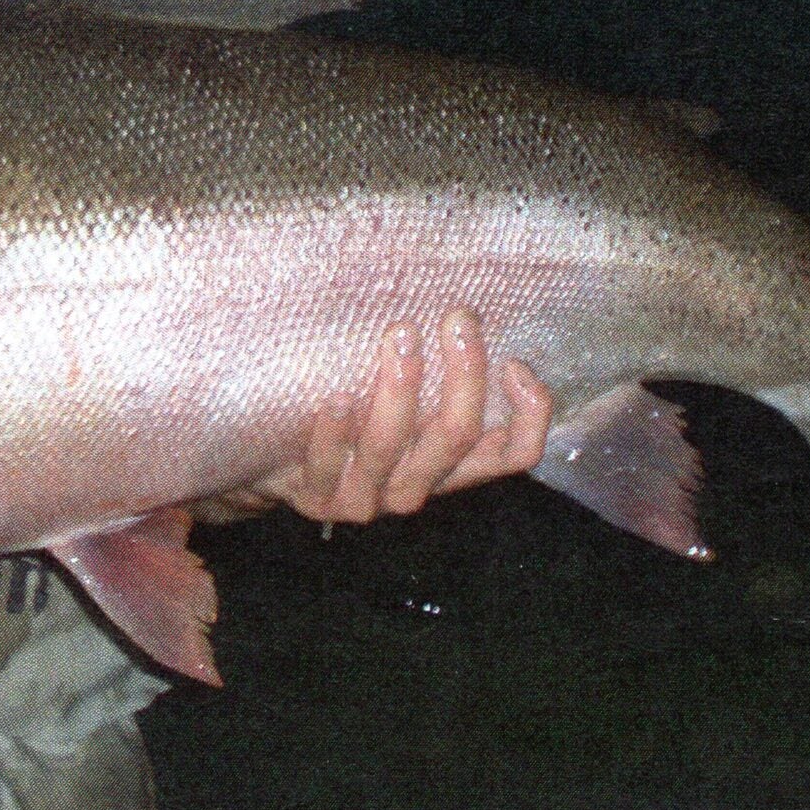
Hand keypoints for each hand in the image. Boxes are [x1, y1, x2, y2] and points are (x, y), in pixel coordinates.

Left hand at [228, 308, 552, 526]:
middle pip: (455, 437)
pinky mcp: (317, 500)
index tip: (515, 363)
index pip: (514, 455)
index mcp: (449, 466)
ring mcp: (367, 498)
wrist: (279, 466)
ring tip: (399, 334)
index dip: (530, 415)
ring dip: (399, 389)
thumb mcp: (406, 402)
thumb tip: (468, 310)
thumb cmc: (354, 416)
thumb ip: (438, 375)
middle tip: (458, 320)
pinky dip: (333, 430)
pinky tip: (335, 396)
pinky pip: (328, 465)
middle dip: (463, 374)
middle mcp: (416, 486)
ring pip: (391, 447)